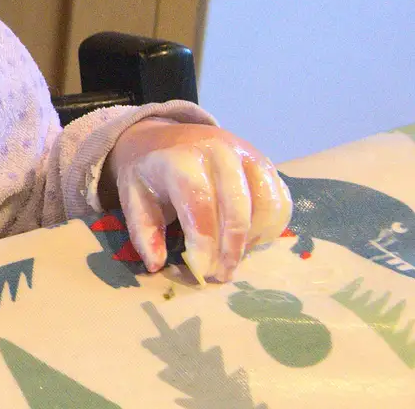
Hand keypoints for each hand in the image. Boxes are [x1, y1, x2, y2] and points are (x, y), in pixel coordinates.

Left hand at [105, 119, 291, 283]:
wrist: (167, 138)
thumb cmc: (151, 172)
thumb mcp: (134, 196)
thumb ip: (143, 230)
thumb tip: (156, 265)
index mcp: (182, 156)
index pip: (199, 201)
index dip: (203, 240)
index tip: (201, 272)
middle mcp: (220, 151)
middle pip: (237, 208)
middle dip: (230, 249)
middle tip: (219, 276)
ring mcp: (249, 155)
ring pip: (266, 205)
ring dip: (252, 240)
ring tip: (232, 257)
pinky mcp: (267, 165)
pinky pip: (280, 202)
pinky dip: (269, 228)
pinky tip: (248, 241)